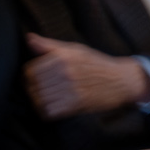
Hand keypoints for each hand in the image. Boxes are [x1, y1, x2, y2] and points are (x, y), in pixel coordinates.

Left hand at [24, 34, 149, 118]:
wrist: (121, 80)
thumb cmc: (97, 63)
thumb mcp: (76, 49)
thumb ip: (49, 45)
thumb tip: (28, 37)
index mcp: (63, 57)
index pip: (29, 71)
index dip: (30, 75)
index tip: (38, 77)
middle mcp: (66, 73)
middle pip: (32, 86)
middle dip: (34, 89)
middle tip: (45, 88)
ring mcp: (70, 89)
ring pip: (38, 100)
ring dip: (40, 101)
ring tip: (49, 97)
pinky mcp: (75, 105)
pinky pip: (48, 112)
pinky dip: (48, 111)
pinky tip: (55, 105)